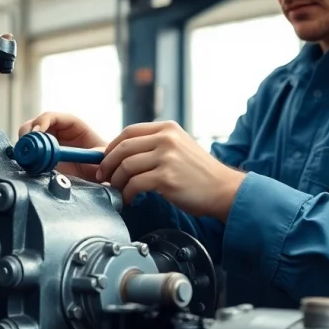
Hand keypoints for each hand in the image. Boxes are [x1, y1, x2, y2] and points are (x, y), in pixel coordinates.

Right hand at [18, 112, 107, 180]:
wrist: (102, 173)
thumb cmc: (104, 160)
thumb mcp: (100, 155)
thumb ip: (89, 154)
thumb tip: (76, 157)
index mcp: (71, 123)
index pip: (51, 116)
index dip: (42, 122)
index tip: (37, 133)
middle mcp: (57, 130)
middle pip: (35, 124)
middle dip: (28, 132)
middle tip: (26, 145)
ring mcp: (48, 142)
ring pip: (29, 136)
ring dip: (25, 144)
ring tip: (27, 156)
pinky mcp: (44, 155)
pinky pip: (30, 152)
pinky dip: (26, 156)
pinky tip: (29, 163)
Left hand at [95, 121, 245, 220]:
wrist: (223, 189)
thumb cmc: (199, 173)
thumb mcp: (179, 147)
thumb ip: (154, 145)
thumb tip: (121, 153)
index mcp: (167, 128)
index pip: (129, 132)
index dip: (112, 146)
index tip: (106, 160)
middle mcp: (166, 139)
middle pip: (123, 148)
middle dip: (108, 164)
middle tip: (104, 177)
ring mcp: (166, 157)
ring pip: (126, 166)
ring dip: (117, 181)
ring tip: (118, 190)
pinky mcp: (166, 178)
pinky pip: (135, 184)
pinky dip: (127, 193)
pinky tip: (130, 199)